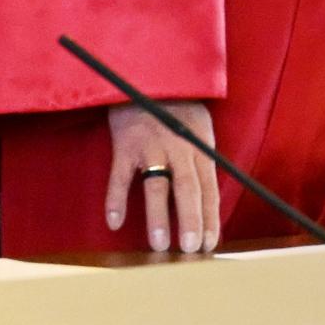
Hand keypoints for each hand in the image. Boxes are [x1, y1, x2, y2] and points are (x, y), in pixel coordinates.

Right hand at [104, 101, 220, 254]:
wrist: (146, 75)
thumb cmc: (178, 107)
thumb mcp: (200, 128)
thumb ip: (203, 160)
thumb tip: (210, 201)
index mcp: (200, 146)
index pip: (209, 187)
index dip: (210, 217)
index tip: (209, 244)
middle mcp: (178, 146)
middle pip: (187, 187)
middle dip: (190, 219)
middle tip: (190, 250)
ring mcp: (151, 146)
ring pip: (156, 184)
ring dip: (158, 215)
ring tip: (158, 244)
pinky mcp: (125, 144)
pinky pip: (120, 176)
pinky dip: (116, 199)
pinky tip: (115, 222)